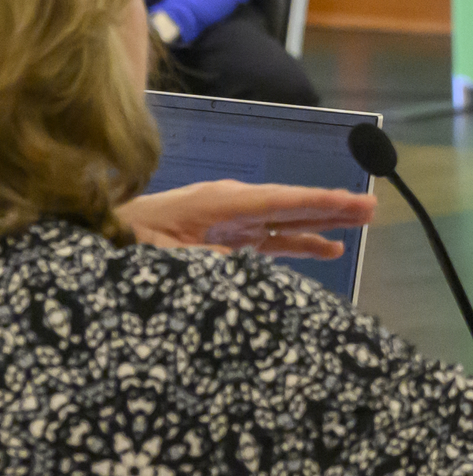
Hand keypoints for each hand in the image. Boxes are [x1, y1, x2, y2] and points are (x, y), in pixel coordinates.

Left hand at [117, 181, 376, 256]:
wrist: (95, 237)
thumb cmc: (126, 244)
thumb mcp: (165, 258)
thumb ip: (212, 263)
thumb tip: (256, 272)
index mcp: (219, 204)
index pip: (280, 202)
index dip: (319, 204)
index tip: (354, 202)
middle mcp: (232, 208)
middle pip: (291, 206)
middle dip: (332, 208)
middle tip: (373, 207)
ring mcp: (230, 223)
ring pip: (287, 222)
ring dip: (324, 224)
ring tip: (362, 224)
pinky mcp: (225, 240)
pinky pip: (272, 239)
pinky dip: (300, 243)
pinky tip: (326, 250)